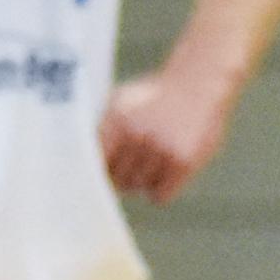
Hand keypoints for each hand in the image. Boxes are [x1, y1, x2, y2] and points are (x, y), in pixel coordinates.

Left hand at [100, 68, 230, 203]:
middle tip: (135, 163)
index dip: (99, 172)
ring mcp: (161, 149)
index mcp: (117, 119)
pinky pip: (160, 196)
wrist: (199, 83)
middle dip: (123, 176)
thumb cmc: (155, 96)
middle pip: (117, 180)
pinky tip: (166, 172)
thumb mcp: (122, 101)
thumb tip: (80, 160)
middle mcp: (137, 135)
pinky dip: (161, 190)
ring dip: (144, 180)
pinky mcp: (183, 162)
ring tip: (154, 159)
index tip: (102, 174)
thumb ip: (102, 129)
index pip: (96, 162)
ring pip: (139, 187)